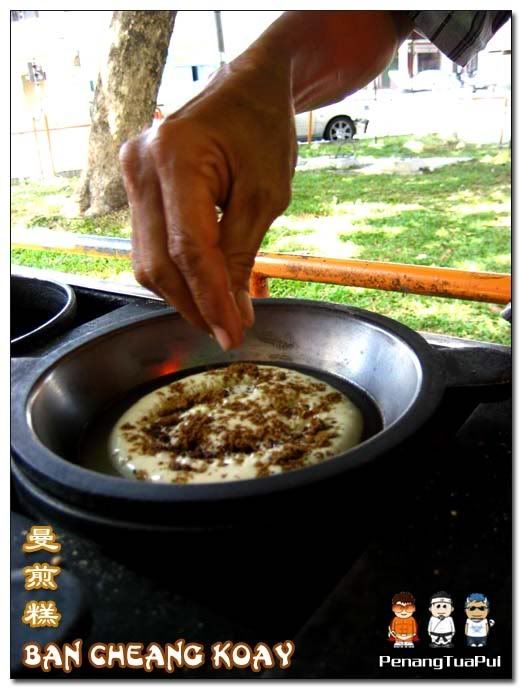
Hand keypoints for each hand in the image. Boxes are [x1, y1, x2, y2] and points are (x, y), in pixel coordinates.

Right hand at [120, 49, 296, 349]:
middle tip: (228, 332)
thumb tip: (230, 312)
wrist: (246, 88)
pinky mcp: (137, 185)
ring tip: (220, 314)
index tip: (232, 334)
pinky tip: (202, 287)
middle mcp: (141, 165)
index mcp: (176, 156)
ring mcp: (133, 175)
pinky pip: (149, 244)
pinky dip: (176, 272)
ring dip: (183, 294)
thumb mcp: (265, 195)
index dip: (210, 299)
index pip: (188, 249)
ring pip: (148, 259)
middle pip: (159, 261)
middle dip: (194, 305)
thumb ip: (241, 254)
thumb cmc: (263, 131)